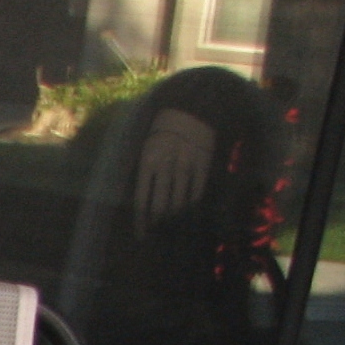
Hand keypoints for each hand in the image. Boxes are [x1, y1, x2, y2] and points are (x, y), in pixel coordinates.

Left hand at [133, 108, 214, 227]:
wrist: (191, 108)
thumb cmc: (163, 131)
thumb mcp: (146, 150)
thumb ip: (145, 175)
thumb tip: (143, 205)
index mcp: (147, 163)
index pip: (142, 201)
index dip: (141, 222)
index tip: (141, 235)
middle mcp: (166, 166)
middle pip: (160, 206)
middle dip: (157, 223)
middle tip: (157, 231)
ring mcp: (186, 165)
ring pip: (179, 203)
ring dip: (174, 216)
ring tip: (171, 222)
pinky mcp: (203, 164)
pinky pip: (197, 193)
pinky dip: (191, 204)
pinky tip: (187, 209)